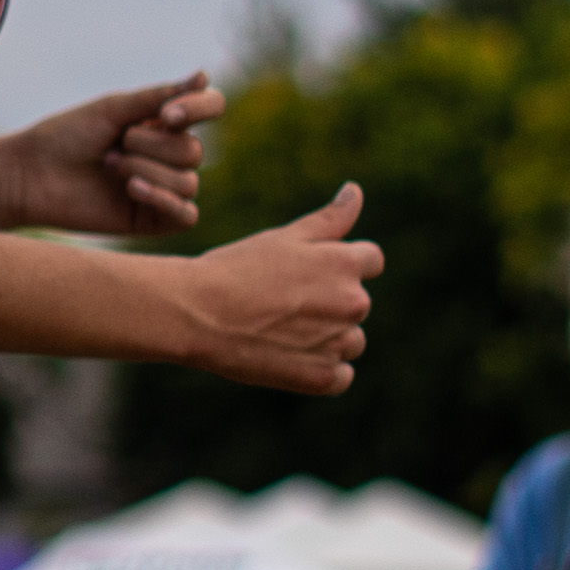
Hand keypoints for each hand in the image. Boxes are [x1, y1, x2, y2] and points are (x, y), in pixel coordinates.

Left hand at [0, 78, 223, 243]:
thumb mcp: (113, 110)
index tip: (166, 114)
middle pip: (193, 151)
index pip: (209, 108)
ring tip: (110, 167)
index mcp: (162, 122)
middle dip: (150, 146)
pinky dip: (165, 200)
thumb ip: (159, 96)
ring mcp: (163, 188)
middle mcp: (168, 155)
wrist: (30, 176)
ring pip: (188, 182)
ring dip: (145, 171)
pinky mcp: (154, 220)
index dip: (199, 109)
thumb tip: (204, 76)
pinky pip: (187, 215)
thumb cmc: (65, 136)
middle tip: (113, 146)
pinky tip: (133, 190)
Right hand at [166, 184, 379, 394]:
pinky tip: (289, 356)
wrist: (197, 314)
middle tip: (281, 301)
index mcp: (346, 264)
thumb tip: (356, 191)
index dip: (340, 264)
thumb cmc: (237, 269)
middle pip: (356, 302)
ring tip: (281, 329)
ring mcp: (339, 342)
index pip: (372, 260)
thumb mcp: (285, 236)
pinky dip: (322, 369)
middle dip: (330, 301)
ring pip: (351, 340)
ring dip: (329, 337)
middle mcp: (353, 303)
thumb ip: (330, 218)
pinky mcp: (322, 377)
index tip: (309, 272)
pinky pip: (342, 376)